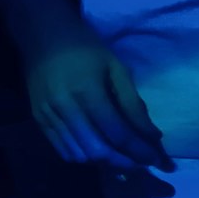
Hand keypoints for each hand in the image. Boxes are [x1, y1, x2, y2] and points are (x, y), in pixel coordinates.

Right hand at [25, 19, 174, 171]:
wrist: (41, 32)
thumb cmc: (85, 47)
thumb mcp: (116, 68)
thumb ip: (134, 105)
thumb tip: (153, 137)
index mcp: (87, 92)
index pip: (118, 134)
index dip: (140, 152)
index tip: (159, 161)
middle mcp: (65, 108)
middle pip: (98, 152)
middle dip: (125, 164)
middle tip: (143, 164)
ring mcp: (48, 116)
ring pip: (81, 156)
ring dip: (105, 163)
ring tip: (124, 159)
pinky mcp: (39, 120)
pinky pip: (64, 150)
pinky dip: (86, 158)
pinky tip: (100, 152)